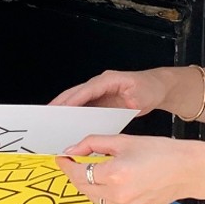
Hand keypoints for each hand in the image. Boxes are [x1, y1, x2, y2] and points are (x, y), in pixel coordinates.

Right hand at [50, 67, 175, 113]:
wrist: (158, 87)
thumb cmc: (150, 89)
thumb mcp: (141, 96)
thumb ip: (127, 102)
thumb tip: (112, 109)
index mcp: (108, 79)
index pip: (87, 90)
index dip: (73, 99)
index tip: (60, 109)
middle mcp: (101, 83)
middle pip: (76, 93)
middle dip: (61, 103)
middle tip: (46, 115)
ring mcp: (99, 90)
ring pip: (77, 99)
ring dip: (65, 108)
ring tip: (52, 121)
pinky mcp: (101, 99)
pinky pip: (84, 105)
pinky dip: (74, 113)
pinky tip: (68, 124)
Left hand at [58, 132, 204, 203]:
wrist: (188, 170)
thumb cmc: (162, 152)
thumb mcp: (124, 141)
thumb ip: (94, 144)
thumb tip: (73, 149)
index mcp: (115, 174)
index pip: (78, 172)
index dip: (67, 164)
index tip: (62, 157)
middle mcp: (118, 196)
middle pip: (83, 187)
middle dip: (76, 174)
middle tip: (75, 162)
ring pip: (95, 198)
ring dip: (91, 185)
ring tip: (98, 171)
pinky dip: (107, 195)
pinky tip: (117, 183)